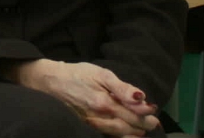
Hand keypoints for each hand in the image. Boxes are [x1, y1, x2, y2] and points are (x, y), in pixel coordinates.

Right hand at [9, 59, 158, 136]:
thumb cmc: (77, 74)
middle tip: (152, 121)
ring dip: (135, 132)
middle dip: (144, 124)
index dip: (148, 113)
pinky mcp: (87, 127)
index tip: (153, 109)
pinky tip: (125, 134)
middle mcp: (100, 118)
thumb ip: (122, 87)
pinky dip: (120, 137)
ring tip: (141, 128)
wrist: (50, 81)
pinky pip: (108, 136)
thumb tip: (142, 98)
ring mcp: (93, 125)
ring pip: (121, 134)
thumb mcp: (100, 73)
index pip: (135, 114)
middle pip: (131, 127)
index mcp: (105, 103)